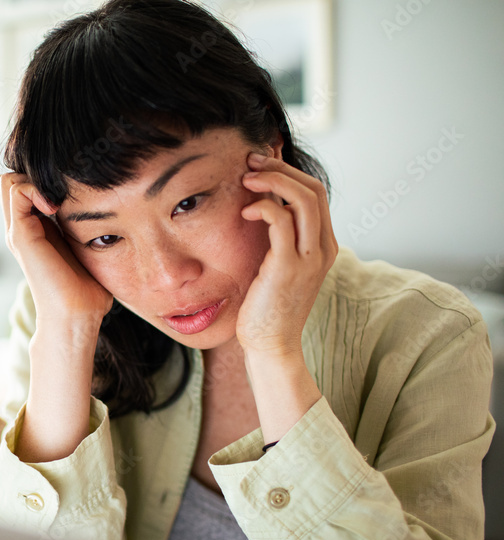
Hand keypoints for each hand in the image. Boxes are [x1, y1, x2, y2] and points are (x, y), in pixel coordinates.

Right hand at [0, 173, 112, 325]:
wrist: (76, 315)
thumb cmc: (88, 290)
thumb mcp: (85, 248)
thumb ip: (84, 229)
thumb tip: (109, 209)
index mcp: (34, 231)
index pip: (22, 187)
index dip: (41, 180)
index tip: (69, 194)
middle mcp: (20, 229)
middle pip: (9, 181)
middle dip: (33, 175)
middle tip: (61, 193)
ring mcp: (17, 232)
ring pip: (8, 181)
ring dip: (33, 179)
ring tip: (58, 200)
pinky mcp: (21, 236)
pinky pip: (16, 192)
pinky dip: (35, 189)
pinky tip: (56, 207)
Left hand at [234, 153, 338, 358]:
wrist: (271, 345)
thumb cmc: (267, 306)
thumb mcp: (276, 264)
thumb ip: (278, 236)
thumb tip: (263, 203)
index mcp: (323, 245)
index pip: (316, 193)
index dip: (289, 172)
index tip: (261, 165)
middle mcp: (323, 248)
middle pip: (314, 189)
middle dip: (281, 169)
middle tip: (250, 163)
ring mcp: (310, 258)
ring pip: (304, 199)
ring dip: (273, 181)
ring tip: (246, 180)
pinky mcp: (289, 267)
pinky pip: (283, 221)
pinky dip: (264, 206)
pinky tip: (246, 210)